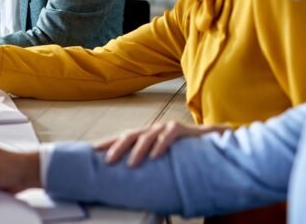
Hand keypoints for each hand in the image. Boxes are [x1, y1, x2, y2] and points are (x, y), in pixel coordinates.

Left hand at [95, 121, 228, 166]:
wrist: (212, 141)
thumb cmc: (184, 152)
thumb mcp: (163, 157)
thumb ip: (149, 163)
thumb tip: (131, 178)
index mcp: (146, 136)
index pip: (123, 138)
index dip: (108, 143)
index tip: (93, 150)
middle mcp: (153, 129)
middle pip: (130, 135)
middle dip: (117, 147)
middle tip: (108, 161)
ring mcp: (166, 127)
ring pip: (147, 135)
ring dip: (138, 150)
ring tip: (131, 164)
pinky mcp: (180, 128)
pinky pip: (168, 135)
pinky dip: (160, 145)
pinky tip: (155, 155)